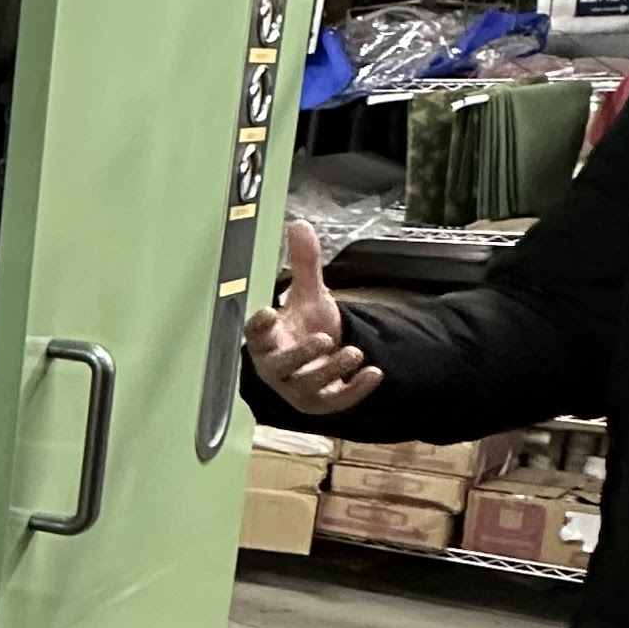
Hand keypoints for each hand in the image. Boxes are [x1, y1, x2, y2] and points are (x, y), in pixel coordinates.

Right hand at [245, 217, 383, 416]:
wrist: (324, 359)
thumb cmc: (306, 328)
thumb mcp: (309, 295)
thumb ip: (304, 264)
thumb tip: (299, 224)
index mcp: (267, 340)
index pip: (255, 334)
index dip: (258, 326)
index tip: (268, 312)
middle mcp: (276, 367)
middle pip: (279, 366)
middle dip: (301, 355)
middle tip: (323, 338)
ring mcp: (297, 388)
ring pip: (307, 386)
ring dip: (331, 369)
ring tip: (354, 351)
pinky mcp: (321, 403)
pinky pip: (335, 401)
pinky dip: (355, 389)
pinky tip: (374, 372)